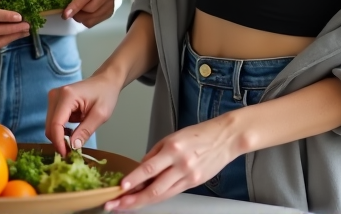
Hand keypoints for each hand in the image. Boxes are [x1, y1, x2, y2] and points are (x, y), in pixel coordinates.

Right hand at [45, 72, 121, 154]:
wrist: (106, 81)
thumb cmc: (105, 94)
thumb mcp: (100, 115)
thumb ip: (85, 131)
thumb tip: (72, 147)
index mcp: (67, 96)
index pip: (56, 124)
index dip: (58, 142)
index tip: (66, 155)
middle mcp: (56, 95)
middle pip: (50, 126)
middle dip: (59, 141)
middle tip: (72, 151)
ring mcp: (54, 97)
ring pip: (50, 125)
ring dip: (60, 135)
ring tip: (76, 139)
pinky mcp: (55, 101)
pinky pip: (54, 121)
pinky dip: (61, 130)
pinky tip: (73, 130)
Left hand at [60, 0, 115, 27]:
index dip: (76, 5)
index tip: (65, 14)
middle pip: (91, 8)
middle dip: (77, 12)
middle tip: (67, 10)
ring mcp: (111, 2)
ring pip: (93, 17)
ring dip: (80, 17)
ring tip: (75, 11)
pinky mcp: (110, 10)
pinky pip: (95, 21)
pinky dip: (86, 20)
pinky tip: (83, 13)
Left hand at [105, 116, 243, 210]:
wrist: (224, 139)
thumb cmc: (199, 134)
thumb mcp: (173, 137)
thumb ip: (156, 153)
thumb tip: (141, 167)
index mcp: (173, 149)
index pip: (149, 168)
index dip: (134, 180)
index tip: (121, 187)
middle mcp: (180, 165)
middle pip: (154, 189)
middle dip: (133, 199)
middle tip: (116, 204)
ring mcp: (188, 177)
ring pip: (162, 195)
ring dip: (142, 202)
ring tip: (126, 205)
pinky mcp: (194, 184)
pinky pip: (172, 193)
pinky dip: (158, 197)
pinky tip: (146, 199)